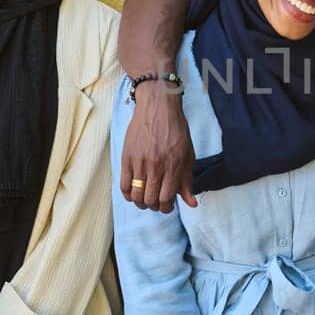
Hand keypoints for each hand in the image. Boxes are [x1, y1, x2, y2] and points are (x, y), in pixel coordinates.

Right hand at [120, 84, 196, 212]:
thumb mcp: (188, 154)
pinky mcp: (127, 157)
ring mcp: (140, 162)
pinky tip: (133, 193)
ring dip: (140, 203)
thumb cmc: (176, 130)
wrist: (158, 107)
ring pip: (136, 195)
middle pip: (150, 200)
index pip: (166, 199)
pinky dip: (127, 194)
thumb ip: (187, 180)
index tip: (167, 206)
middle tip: (156, 204)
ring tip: (144, 200)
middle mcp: (156, 165)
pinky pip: (123, 184)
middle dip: (154, 207)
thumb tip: (191, 203)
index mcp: (174, 166)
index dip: (166, 208)